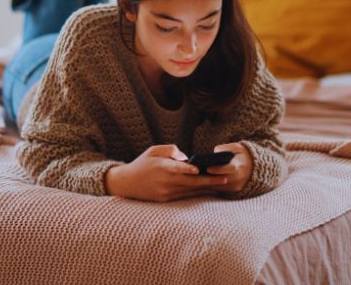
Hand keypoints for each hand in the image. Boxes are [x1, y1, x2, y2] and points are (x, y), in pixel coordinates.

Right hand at [104, 144, 226, 201]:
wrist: (126, 184)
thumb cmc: (142, 163)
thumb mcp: (153, 150)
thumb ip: (170, 150)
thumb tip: (185, 157)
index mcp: (160, 166)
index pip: (176, 168)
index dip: (187, 169)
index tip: (198, 169)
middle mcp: (164, 181)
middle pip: (189, 182)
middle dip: (208, 180)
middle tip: (224, 179)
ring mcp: (165, 192)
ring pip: (190, 190)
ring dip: (206, 188)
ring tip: (221, 184)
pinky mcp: (165, 200)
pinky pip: (185, 196)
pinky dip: (197, 193)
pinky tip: (208, 190)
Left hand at [202, 142, 252, 194]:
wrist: (254, 167)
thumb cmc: (242, 155)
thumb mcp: (236, 147)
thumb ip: (225, 148)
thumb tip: (214, 152)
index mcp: (240, 166)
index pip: (229, 169)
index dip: (218, 169)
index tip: (208, 168)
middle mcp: (238, 178)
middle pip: (221, 179)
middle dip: (209, 177)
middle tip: (197, 174)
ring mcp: (236, 185)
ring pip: (219, 186)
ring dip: (209, 182)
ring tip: (198, 177)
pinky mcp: (234, 190)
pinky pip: (221, 188)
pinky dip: (212, 185)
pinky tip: (204, 180)